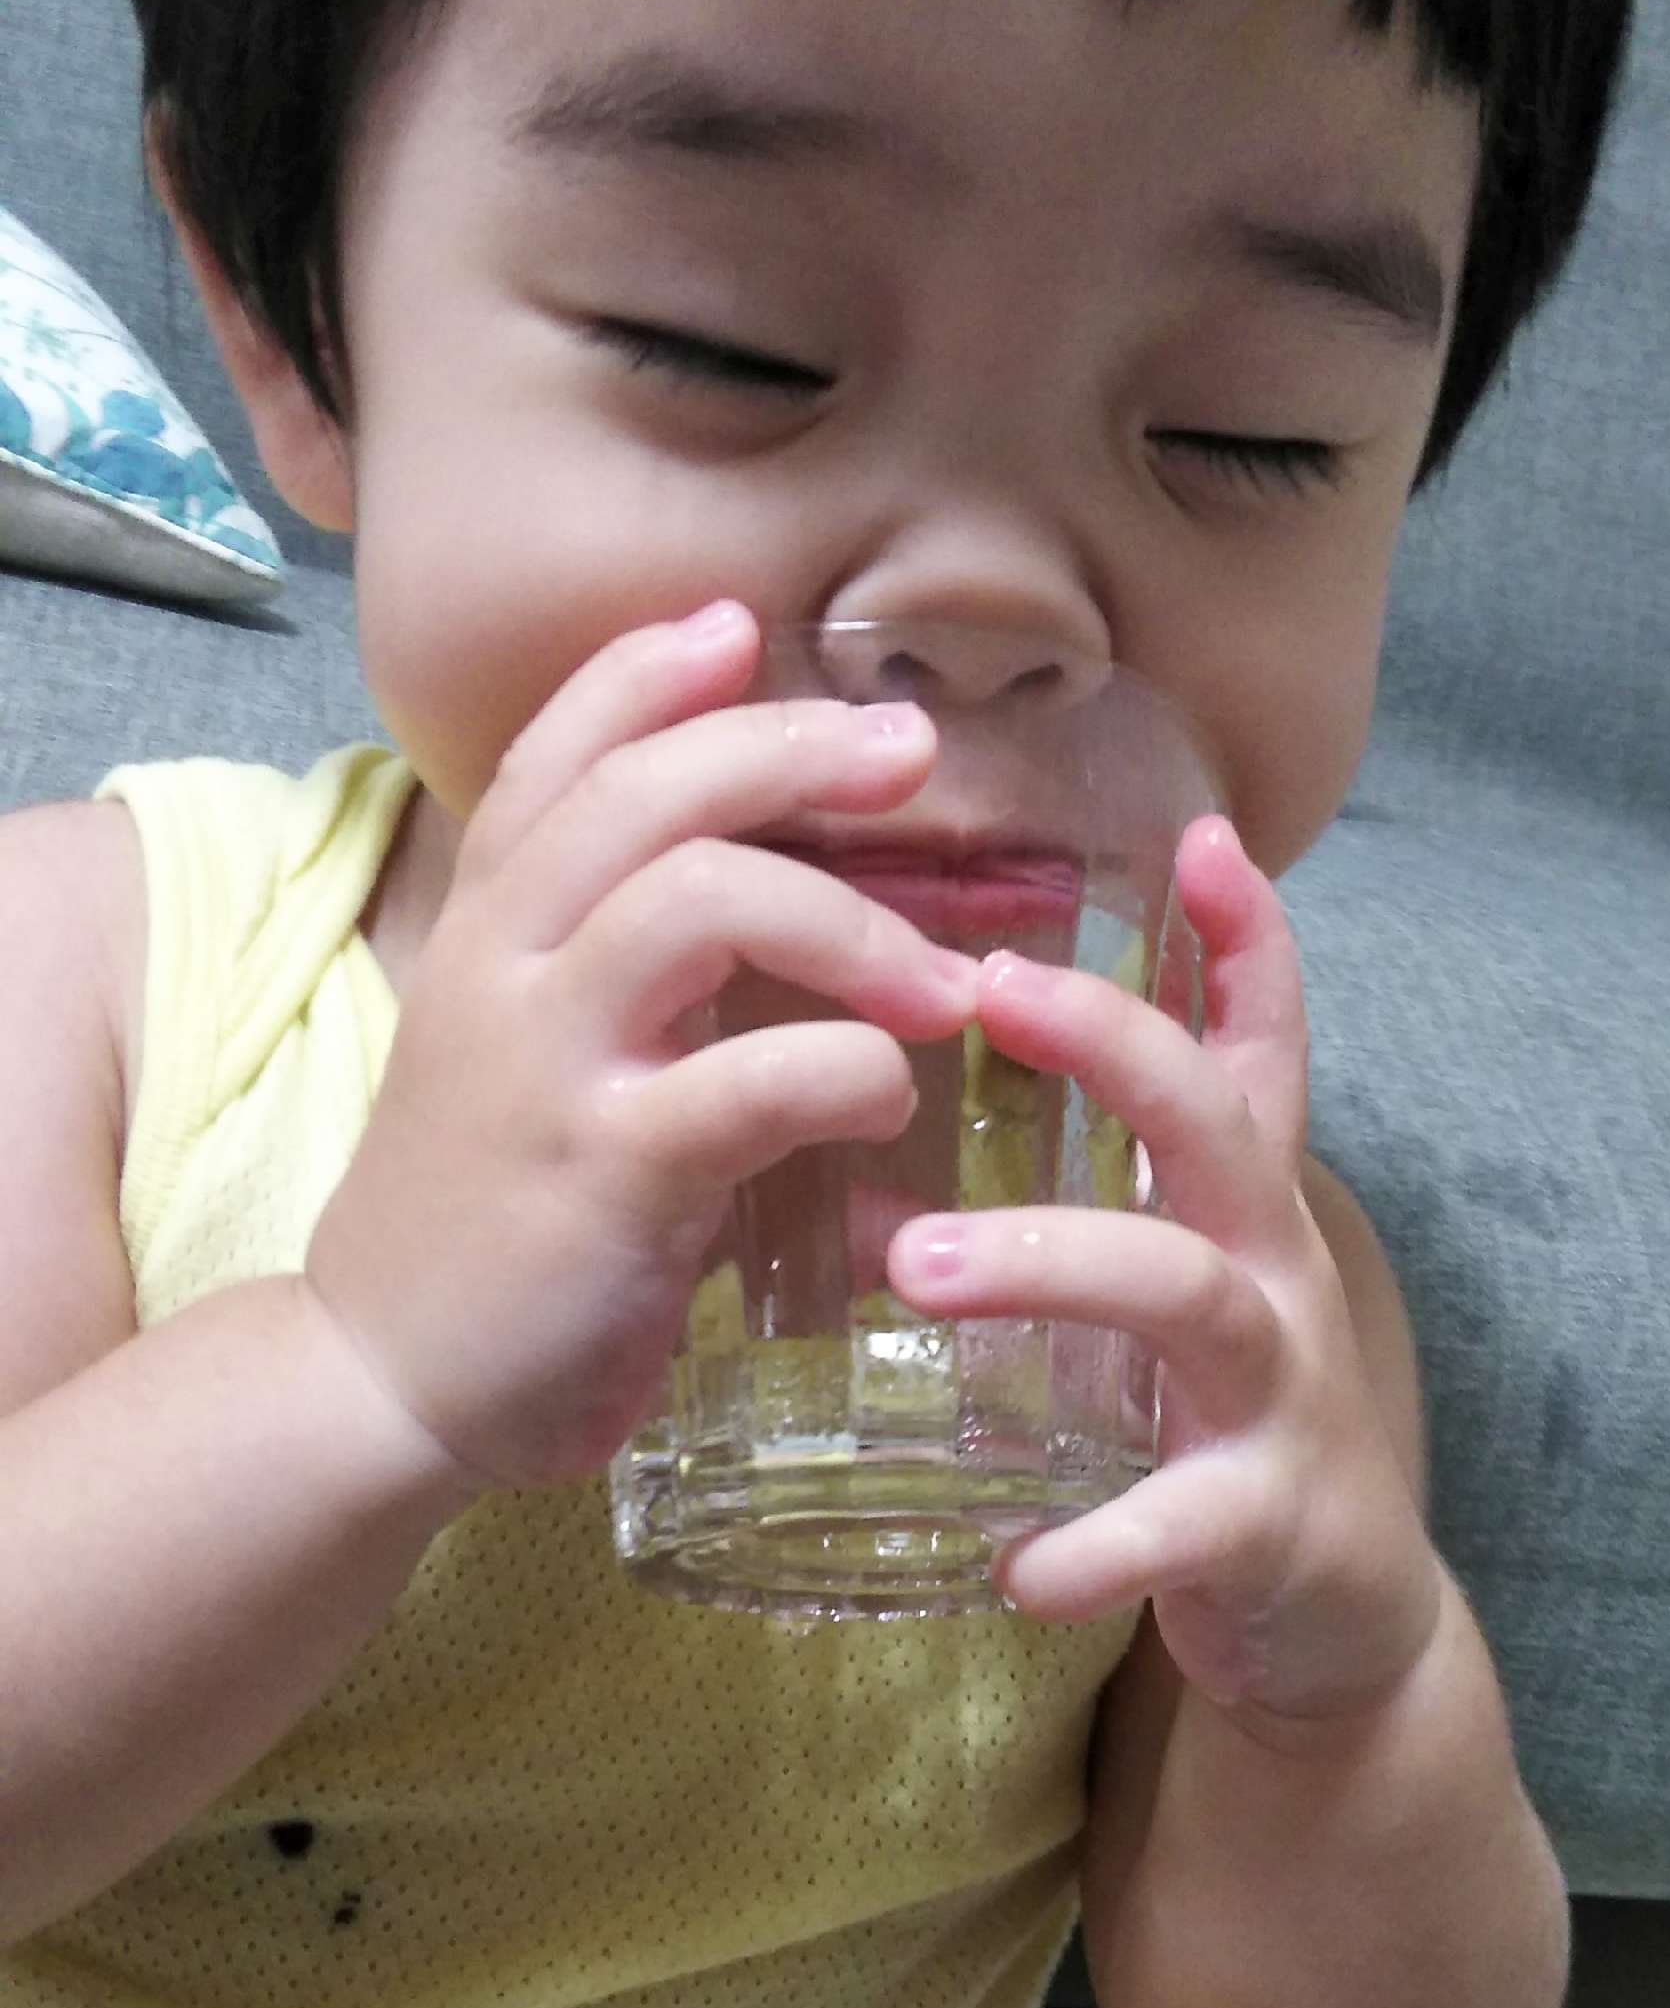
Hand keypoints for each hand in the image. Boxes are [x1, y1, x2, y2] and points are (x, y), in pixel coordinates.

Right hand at [306, 605, 976, 1488]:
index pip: (559, 753)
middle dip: (790, 750)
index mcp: (489, 930)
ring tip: (945, 982)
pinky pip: (750, 1083)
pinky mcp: (605, 1175)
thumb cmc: (490, 1211)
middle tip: (909, 755)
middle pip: (649, 793)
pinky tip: (890, 1097)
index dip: (648, 674)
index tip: (745, 630)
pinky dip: (848, 1069)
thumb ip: (617, 960)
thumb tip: (773, 880)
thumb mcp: (529, 1051)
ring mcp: (549, 1067)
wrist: (387, 1378)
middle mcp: (507, 970)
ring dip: (849, 919)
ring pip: (698, 899)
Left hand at [887, 815, 1442, 1723]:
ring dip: (1055, 1266)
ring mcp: (1283, 1400)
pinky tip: (1017, 1566)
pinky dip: (1099, 1546)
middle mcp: (1276, 1277)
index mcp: (1246, 1211)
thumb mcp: (1189, 1270)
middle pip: (1219, 1126)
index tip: (1197, 836)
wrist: (1343, 1622)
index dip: (1247, 939)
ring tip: (915, 1270)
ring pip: (1187, 1298)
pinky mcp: (1271, 1528)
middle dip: (1114, 1046)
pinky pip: (1184, 1525)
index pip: (1264, 1046)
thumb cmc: (1228, 1420)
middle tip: (977, 994)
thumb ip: (1118, 1174)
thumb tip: (967, 1055)